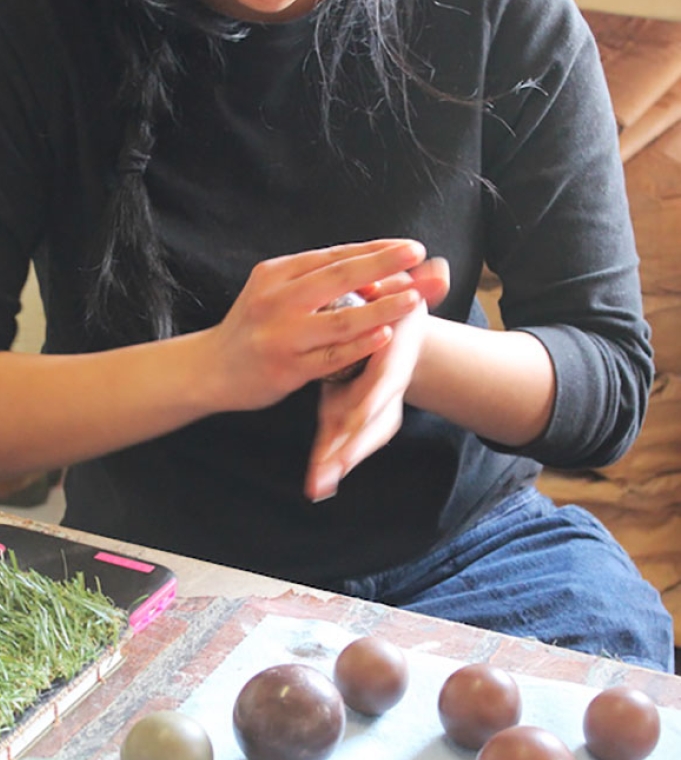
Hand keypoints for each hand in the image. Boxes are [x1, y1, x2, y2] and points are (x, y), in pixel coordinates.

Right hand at [208, 239, 432, 412]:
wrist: (208, 369)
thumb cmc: (253, 328)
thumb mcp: (271, 291)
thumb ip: (311, 279)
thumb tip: (369, 263)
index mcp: (276, 273)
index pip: (334, 255)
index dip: (374, 249)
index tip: (409, 247)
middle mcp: (276, 299)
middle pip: (339, 276)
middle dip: (382, 263)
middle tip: (416, 254)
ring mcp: (281, 334)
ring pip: (340, 318)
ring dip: (381, 307)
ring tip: (413, 299)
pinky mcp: (286, 367)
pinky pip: (330, 356)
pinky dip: (359, 346)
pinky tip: (383, 336)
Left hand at [304, 257, 450, 501]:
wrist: (407, 342)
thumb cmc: (401, 316)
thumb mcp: (408, 299)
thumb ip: (420, 289)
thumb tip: (442, 271)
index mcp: (394, 364)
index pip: (381, 386)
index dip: (369, 401)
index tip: (352, 422)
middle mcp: (385, 392)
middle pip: (368, 423)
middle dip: (350, 447)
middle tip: (328, 472)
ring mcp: (372, 408)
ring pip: (356, 439)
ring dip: (337, 461)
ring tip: (319, 486)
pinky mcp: (356, 416)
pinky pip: (343, 440)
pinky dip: (331, 464)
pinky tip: (317, 488)